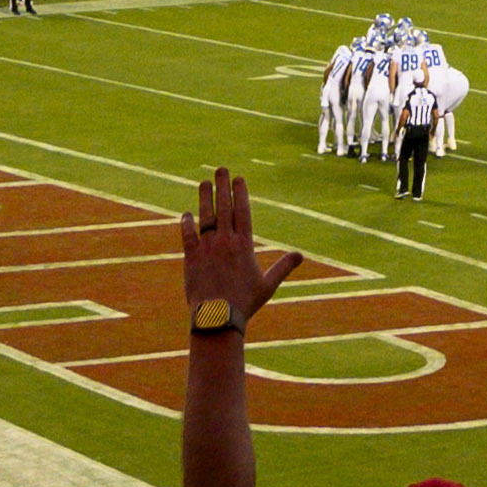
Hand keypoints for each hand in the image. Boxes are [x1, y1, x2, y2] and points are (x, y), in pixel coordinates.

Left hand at [182, 171, 311, 337]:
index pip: (242, 212)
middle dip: (223, 186)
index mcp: (244, 245)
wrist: (218, 317)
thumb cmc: (244, 303)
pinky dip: (186, 223)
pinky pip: (188, 235)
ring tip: (204, 182)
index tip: (239, 178)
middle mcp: (226, 242)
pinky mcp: (191, 258)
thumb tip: (301, 256)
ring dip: (205, 197)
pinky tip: (186, 214)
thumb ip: (283, 267)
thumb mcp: (268, 285)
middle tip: (221, 169)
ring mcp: (207, 248)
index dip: (240, 193)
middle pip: (224, 207)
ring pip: (206, 216)